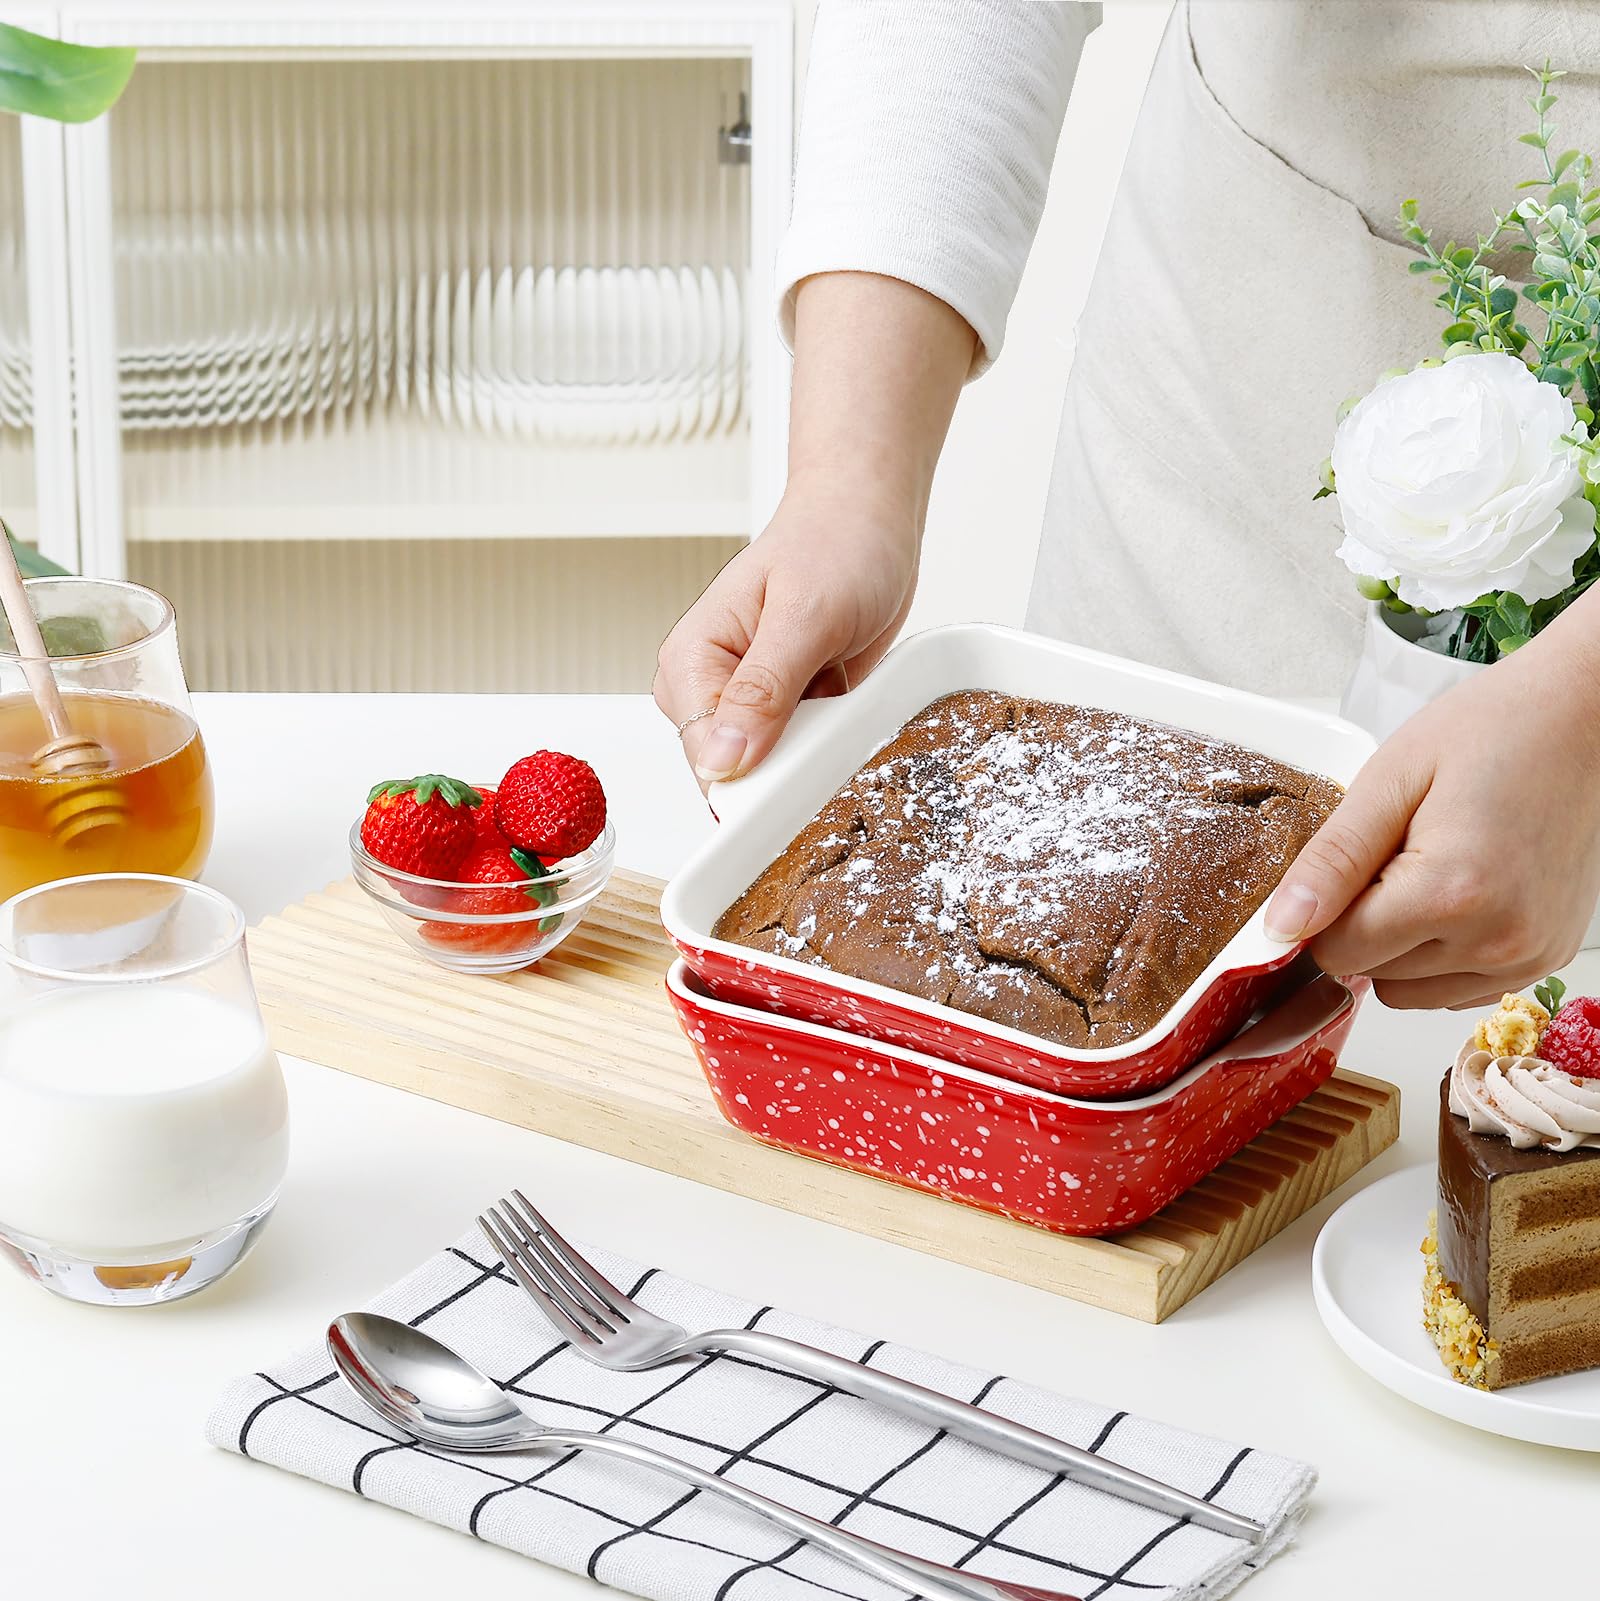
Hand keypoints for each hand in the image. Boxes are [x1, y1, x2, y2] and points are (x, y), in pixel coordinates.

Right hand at [653, 475, 919, 788]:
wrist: (869, 520)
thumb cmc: (834, 543)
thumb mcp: (805, 617)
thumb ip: (763, 692)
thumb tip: (722, 758)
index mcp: (691, 659)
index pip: (705, 756)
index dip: (754, 775)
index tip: (798, 770)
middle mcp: (710, 685)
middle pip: (737, 772)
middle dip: (788, 762)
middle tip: (831, 717)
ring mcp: (749, 702)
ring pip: (773, 769)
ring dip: (814, 751)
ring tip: (840, 696)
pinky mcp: (787, 709)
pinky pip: (803, 754)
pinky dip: (830, 742)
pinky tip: (846, 704)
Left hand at [1265, 622, 1599, 1008]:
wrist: (1581, 720)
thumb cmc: (1491, 731)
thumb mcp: (1389, 780)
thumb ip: (1332, 861)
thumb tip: (1280, 927)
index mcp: (1453, 893)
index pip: (1337, 952)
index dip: (1322, 911)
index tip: (1344, 866)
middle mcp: (1499, 939)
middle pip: (1370, 973)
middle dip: (1362, 921)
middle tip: (1397, 853)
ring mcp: (1528, 956)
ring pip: (1410, 991)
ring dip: (1399, 945)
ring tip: (1429, 869)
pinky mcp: (1545, 957)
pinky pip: (1456, 988)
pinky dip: (1439, 953)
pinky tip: (1458, 892)